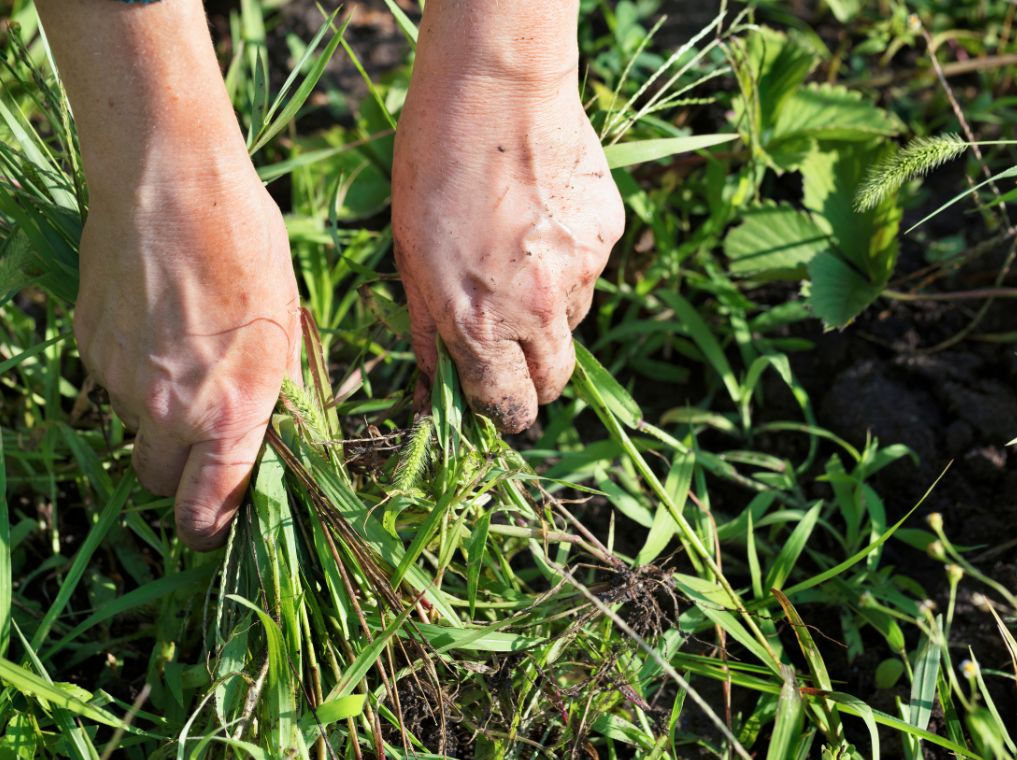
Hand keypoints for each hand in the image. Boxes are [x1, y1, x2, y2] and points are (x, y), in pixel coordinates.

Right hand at [75, 148, 298, 549]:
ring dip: (156, 412)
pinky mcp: (88, 347)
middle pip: (159, 482)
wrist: (168, 181)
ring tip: (184, 349)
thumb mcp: (284, 326)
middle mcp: (169, 410)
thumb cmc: (245, 246)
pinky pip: (110, 382)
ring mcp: (119, 380)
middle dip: (179, 474)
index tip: (216, 524)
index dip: (211, 529)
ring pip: (134, 427)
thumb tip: (270, 438)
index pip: (207, 513)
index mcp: (230, 412)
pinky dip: (131, 370)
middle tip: (203, 435)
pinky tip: (153, 320)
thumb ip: (272, 396)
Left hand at [392, 9, 623, 432]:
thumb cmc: (432, 169)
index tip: (497, 404)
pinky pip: (589, 270)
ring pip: (572, 322)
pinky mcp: (607, 235)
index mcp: (479, 323)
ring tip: (517, 255)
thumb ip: (428, 330)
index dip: (502, 412)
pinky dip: (568, 261)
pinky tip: (541, 219)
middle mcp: (537, 309)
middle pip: (554, 382)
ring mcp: (581, 272)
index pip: (508, 406)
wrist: (495, 90)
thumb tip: (432, 386)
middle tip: (512, 349)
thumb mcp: (408, 256)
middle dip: (534, 380)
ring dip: (549, 312)